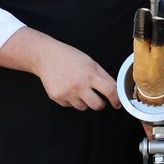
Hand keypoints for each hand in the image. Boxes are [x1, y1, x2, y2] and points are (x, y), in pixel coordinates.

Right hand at [0, 27, 119, 110]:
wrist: (46, 56)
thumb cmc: (70, 57)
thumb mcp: (91, 63)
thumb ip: (104, 77)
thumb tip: (116, 90)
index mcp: (90, 75)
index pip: (110, 92)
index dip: (116, 100)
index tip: (117, 103)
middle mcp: (79, 85)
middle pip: (97, 105)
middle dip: (100, 104)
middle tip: (98, 98)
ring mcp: (67, 93)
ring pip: (83, 107)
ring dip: (84, 101)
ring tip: (78, 88)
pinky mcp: (57, 97)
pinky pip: (70, 106)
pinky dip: (71, 100)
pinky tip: (67, 88)